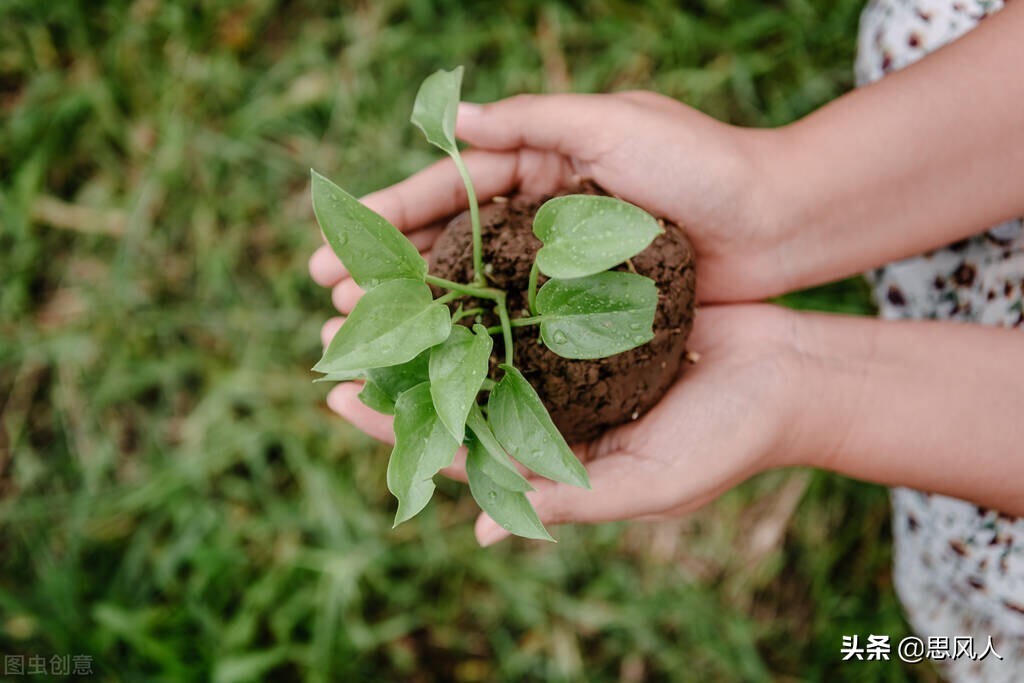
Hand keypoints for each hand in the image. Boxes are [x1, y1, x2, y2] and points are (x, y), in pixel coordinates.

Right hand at [309, 91, 787, 315]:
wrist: (780, 221)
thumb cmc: (702, 166)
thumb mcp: (617, 125)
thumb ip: (537, 120)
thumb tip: (459, 117)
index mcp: (542, 160)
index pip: (449, 187)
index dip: (390, 215)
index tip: (331, 247)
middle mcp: (544, 211)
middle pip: (450, 242)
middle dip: (392, 269)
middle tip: (334, 304)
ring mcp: (565, 261)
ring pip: (478, 287)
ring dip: (425, 311)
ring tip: (376, 339)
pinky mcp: (591, 303)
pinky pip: (523, 321)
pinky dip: (484, 339)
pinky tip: (448, 363)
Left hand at [323, 304, 806, 545]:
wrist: (790, 374)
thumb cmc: (727, 439)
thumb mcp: (650, 482)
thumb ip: (572, 502)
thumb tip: (481, 531)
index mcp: (553, 457)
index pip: (458, 447)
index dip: (398, 426)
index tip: (340, 398)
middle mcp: (551, 407)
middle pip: (455, 388)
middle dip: (395, 365)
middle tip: (331, 335)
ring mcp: (567, 359)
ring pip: (479, 337)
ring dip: (427, 316)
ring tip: (371, 287)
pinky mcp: (588, 314)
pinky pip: (524, 297)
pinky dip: (485, 281)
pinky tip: (446, 254)